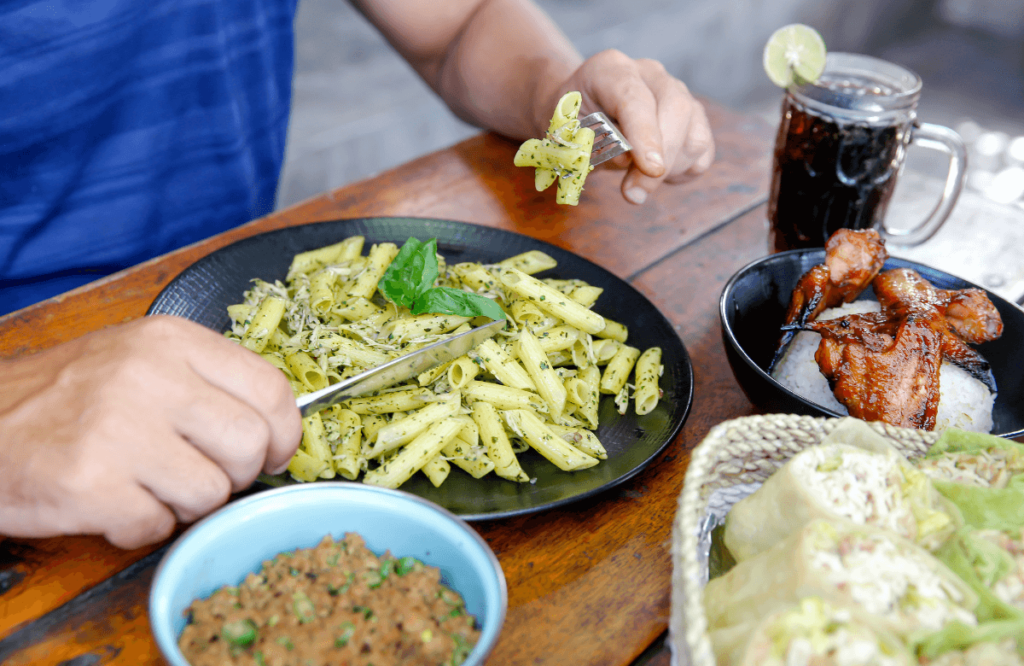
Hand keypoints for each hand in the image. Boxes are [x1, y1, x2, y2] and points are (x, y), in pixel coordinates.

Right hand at [0, 315, 301, 548]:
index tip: (270, 452)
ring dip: (185, 505)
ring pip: (211, 492)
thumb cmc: (66, 398)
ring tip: (146, 486)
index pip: (271, 389)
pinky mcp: (88, 483)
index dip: (283, 433)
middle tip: (202, 475)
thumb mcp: (139, 360)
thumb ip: (207, 382)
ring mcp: (117, 429)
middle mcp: (149, 376)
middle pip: (250, 445)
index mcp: (171, 340)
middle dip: (236, 475)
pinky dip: (139, 528)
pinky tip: (111, 505)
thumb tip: (278, 428)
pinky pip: (157, 526)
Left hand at [549, 49, 715, 204]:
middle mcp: (650, 74)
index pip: (635, 97)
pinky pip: (702, 151)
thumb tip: (627, 159)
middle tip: (635, 194)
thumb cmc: (574, 124)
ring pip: (695, 134)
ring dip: (671, 170)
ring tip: (636, 182)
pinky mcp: (694, 116)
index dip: (645, 134)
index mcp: (611, 70)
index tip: (652, 169)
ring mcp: (677, 92)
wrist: (584, 113)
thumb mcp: (568, 135)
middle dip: (663, 159)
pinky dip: (683, 171)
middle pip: (677, 109)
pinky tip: (655, 174)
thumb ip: (593, 144)